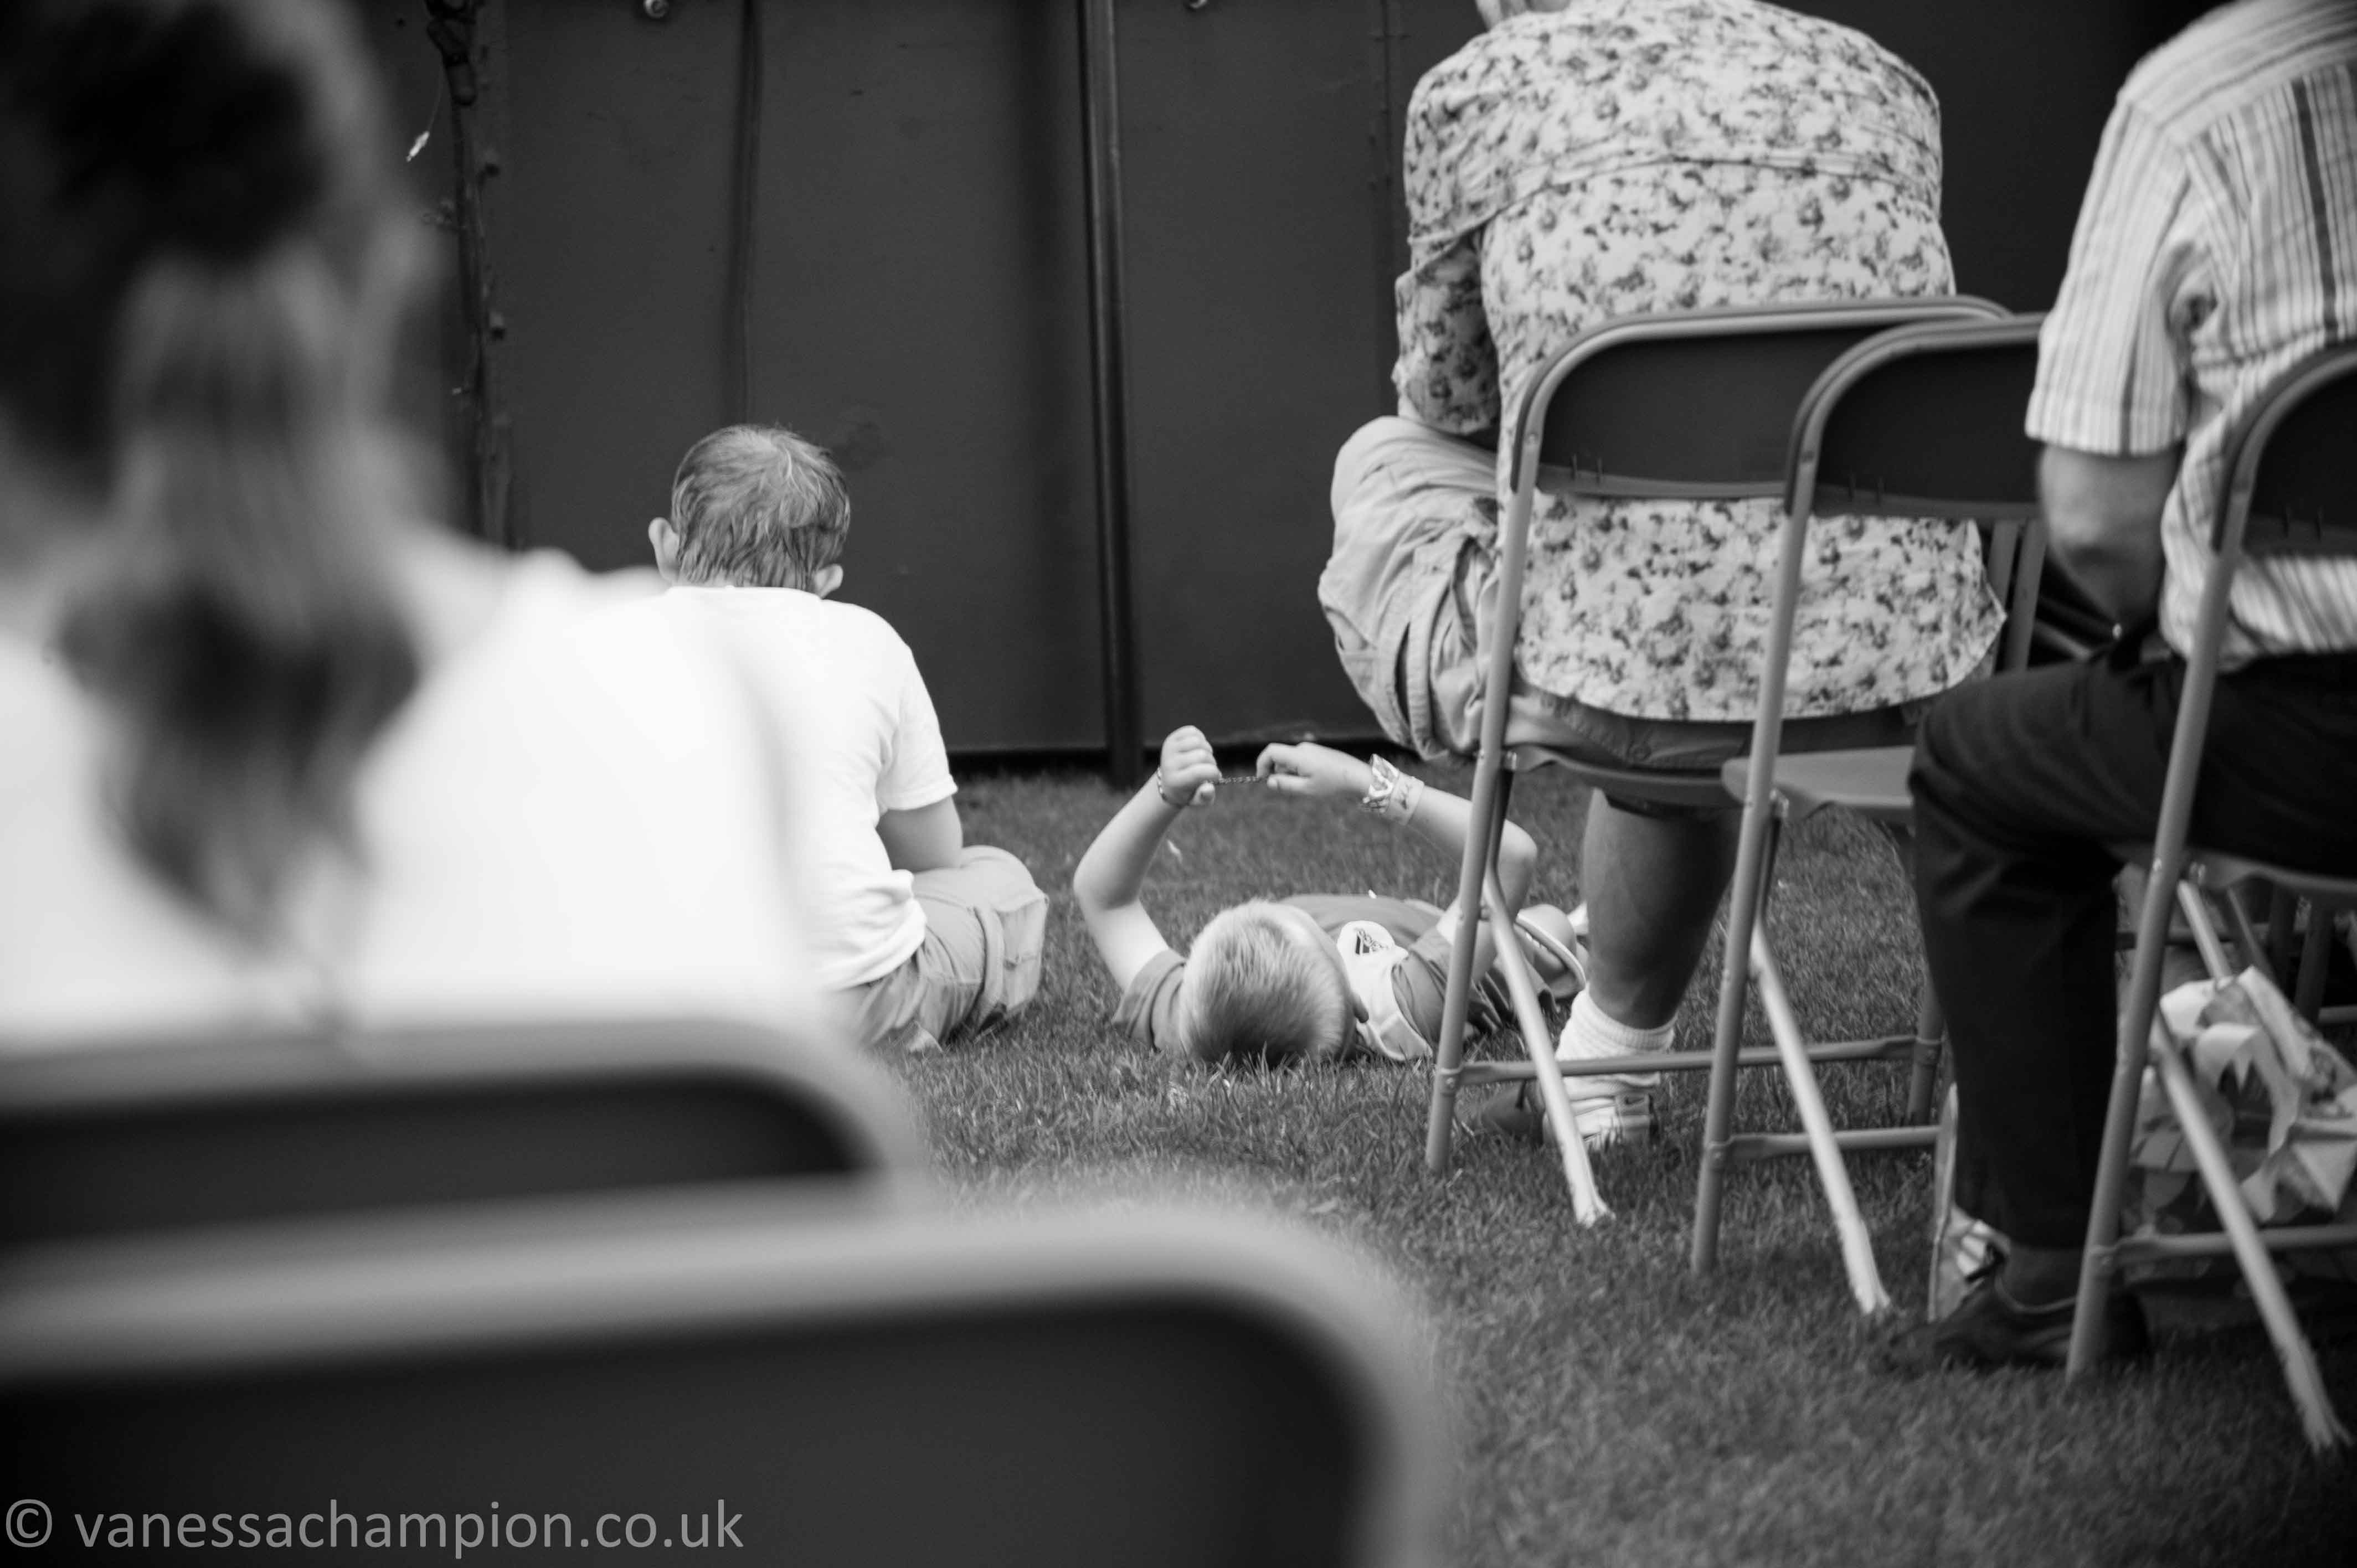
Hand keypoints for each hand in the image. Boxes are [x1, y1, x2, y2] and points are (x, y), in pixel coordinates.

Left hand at [1156, 725, 1219, 807]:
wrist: (1168, 782)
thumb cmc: (1187, 792)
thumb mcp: (1197, 800)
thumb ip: (1205, 797)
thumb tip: (1209, 787)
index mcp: (1175, 781)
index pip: (1198, 773)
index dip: (1214, 773)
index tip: (1216, 777)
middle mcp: (1169, 764)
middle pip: (1202, 755)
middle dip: (1212, 762)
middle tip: (1209, 769)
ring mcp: (1169, 749)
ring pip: (1198, 741)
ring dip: (1207, 750)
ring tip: (1204, 759)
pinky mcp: (1171, 738)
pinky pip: (1193, 731)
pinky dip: (1201, 739)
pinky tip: (1198, 749)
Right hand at [1254, 741, 1372, 802]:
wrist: (1358, 776)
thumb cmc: (1333, 784)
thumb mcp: (1307, 789)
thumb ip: (1285, 785)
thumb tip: (1268, 781)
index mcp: (1298, 755)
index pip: (1270, 751)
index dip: (1262, 764)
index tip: (1264, 780)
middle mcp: (1303, 748)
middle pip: (1280, 757)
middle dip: (1278, 773)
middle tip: (1290, 789)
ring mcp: (1311, 749)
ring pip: (1290, 760)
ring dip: (1290, 773)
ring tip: (1306, 786)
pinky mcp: (1317, 752)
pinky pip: (1300, 760)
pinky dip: (1299, 770)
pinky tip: (1313, 781)